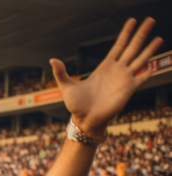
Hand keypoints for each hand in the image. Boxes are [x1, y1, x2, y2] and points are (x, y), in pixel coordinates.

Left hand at [50, 18, 161, 135]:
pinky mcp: (128, 90)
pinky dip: (148, 72)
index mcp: (104, 67)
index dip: (125, 33)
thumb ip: (61, 72)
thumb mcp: (66, 86)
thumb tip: (52, 60)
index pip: (118, 46)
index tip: (131, 21)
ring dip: (150, 49)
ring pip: (140, 59)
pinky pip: (141, 79)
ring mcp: (123, 80)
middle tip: (150, 20)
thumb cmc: (76, 105)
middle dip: (141, 34)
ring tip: (159, 37)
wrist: (85, 120)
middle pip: (132, 48)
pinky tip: (155, 66)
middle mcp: (116, 71)